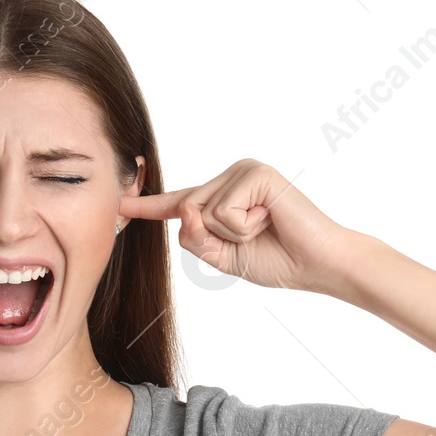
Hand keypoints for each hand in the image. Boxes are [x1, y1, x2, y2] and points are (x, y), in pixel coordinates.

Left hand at [117, 159, 355, 291]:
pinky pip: (224, 212)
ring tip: (264, 228)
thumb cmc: (276, 260)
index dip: (147, 205)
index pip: (178, 203)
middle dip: (215, 239)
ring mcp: (243, 171)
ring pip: (202, 213)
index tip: (118, 204)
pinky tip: (269, 220)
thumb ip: (196, 240)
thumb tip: (185, 212)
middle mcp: (229, 177)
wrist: (317, 264)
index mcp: (220, 197)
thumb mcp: (222, 258)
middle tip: (254, 239)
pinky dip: (245, 228)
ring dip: (233, 235)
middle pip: (186, 213)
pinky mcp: (256, 173)